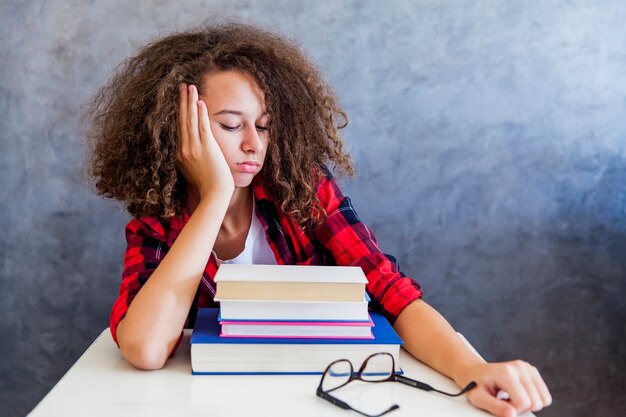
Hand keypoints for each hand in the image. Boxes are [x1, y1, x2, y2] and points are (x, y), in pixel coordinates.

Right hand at [177, 83, 233, 198]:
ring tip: (190, 87)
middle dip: (182, 101)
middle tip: (182, 86)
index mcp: (179, 154)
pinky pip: (202, 126)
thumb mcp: (192, 172)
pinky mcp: (206, 147)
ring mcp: (194, 148)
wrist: (214, 194)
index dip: (178, 112)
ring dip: (190, 101)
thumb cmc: (207, 186)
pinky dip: (200, 113)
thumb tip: (189, 154)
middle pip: (181, 120)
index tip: (179, 100)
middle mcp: (183, 149)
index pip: (178, 128)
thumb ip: (189, 160)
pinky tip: (200, 102)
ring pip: (190, 120)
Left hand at [458, 360, 551, 416]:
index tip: (501, 403)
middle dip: (521, 407)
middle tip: (505, 401)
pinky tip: (518, 393)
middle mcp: (519, 367)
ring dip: (528, 403)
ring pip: (544, 399)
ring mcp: (527, 367)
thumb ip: (495, 407)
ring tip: (511, 397)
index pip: (524, 402)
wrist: (475, 372)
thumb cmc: (475, 385)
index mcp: (506, 372)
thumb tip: (511, 414)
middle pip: (536, 402)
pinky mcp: (532, 371)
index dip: (513, 410)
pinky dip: (533, 398)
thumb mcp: (478, 398)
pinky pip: (544, 395)